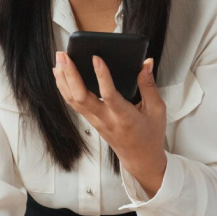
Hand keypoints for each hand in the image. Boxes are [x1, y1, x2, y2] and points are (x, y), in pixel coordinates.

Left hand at [52, 52, 167, 196]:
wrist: (140, 159)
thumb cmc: (149, 135)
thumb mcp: (156, 109)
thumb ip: (149, 85)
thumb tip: (146, 63)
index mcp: (124, 116)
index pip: (109, 95)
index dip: (102, 76)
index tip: (96, 58)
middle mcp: (105, 119)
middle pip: (81, 97)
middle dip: (70, 75)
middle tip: (64, 56)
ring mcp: (95, 121)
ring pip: (73, 100)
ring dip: (64, 79)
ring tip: (60, 60)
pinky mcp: (91, 121)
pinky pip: (74, 104)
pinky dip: (65, 88)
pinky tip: (61, 75)